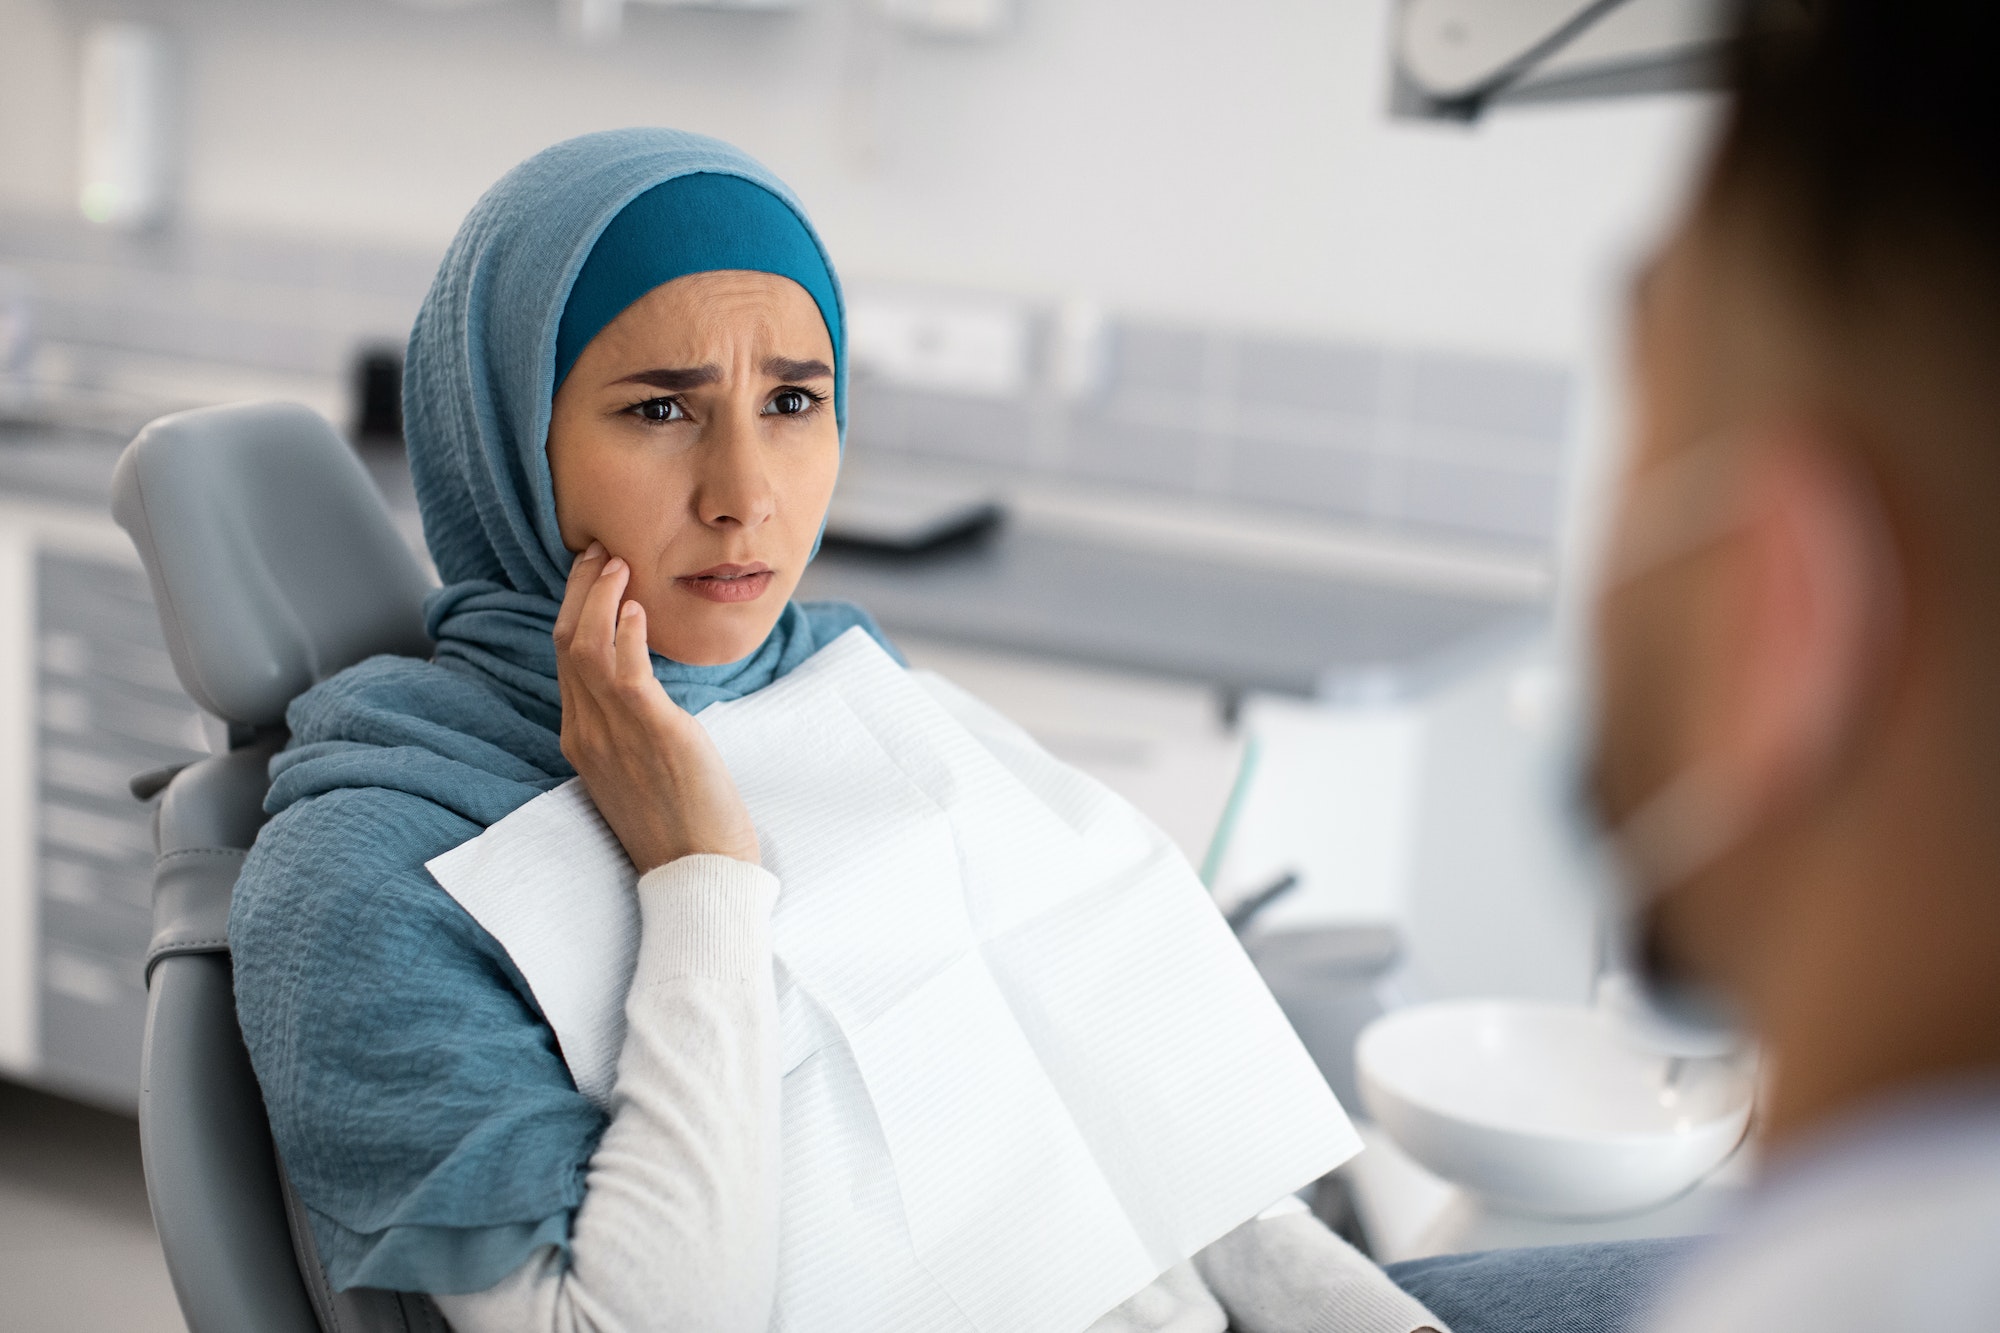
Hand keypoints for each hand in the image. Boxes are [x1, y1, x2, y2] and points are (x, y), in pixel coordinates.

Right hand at [553, 542, 760, 871]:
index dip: (574, 612)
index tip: (593, 578)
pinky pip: (626, 668)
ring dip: (600, 596)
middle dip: (580, 591)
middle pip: (566, 643)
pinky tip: (638, 606)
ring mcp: (613, 732)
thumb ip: (632, 728)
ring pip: (587, 646)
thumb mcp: (641, 769)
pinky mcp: (651, 730)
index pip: (565, 661)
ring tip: (618, 563)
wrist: (696, 871)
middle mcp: (586, 731)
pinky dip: (627, 630)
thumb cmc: (681, 824)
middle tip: (600, 552)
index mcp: (581, 741)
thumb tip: (647, 693)